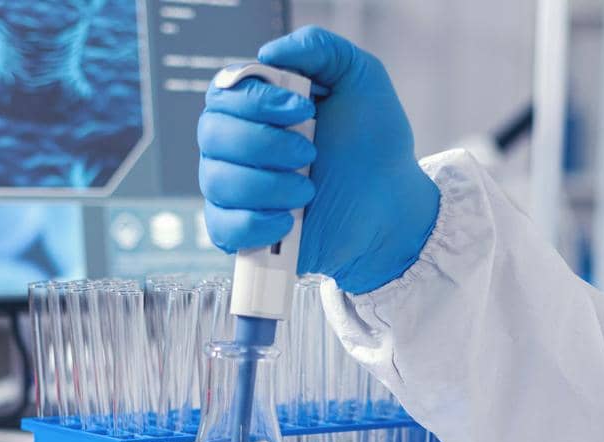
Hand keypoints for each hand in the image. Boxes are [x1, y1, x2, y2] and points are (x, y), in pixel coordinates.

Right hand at [198, 26, 441, 294]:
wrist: (391, 205)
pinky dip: (256, 223)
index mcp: (255, 106)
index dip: (258, 101)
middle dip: (264, 144)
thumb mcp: (359, 78)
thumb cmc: (373, 142)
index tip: (304, 109)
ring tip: (308, 190)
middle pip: (212, 134)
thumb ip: (319, 48)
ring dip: (268, 185)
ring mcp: (234, 190)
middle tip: (311, 152)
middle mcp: (235, 145)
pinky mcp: (241, 232)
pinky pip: (222, 228)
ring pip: (218, 181)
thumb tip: (267, 54)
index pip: (224, 93)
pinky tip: (289, 221)